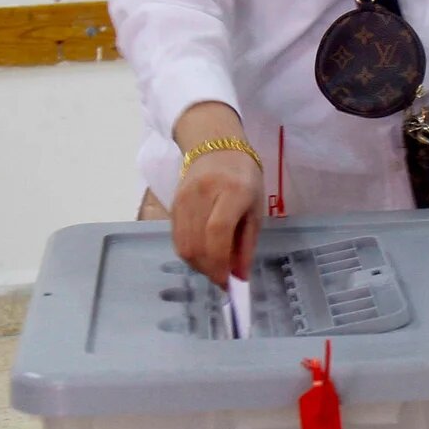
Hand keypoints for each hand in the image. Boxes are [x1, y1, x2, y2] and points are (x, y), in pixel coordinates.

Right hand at [172, 142, 262, 287]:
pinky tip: (202, 255)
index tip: (227, 281)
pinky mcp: (173, 204)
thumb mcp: (255, 209)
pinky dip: (189, 253)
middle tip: (221, 278)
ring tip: (213, 267)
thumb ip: (247, 244)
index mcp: (232, 192)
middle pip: (197, 243)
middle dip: (209, 269)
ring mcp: (184, 198)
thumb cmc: (244, 178)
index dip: (220, 261)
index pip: (218, 232)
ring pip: (183, 244)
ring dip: (198, 264)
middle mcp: (203, 194)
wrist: (217, 147)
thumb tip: (239, 277)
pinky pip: (176, 237)